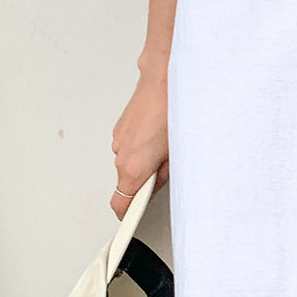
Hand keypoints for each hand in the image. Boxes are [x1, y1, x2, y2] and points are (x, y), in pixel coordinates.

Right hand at [109, 69, 169, 219]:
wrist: (165, 77)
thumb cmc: (173, 109)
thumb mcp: (178, 151)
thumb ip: (165, 175)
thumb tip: (159, 183)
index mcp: (133, 167)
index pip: (121, 204)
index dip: (129, 215)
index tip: (135, 219)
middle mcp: (120, 154)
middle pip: (127, 183)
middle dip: (145, 181)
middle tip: (167, 167)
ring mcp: (118, 138)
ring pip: (129, 162)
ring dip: (144, 160)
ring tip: (166, 143)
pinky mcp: (121, 126)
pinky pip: (130, 145)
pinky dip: (141, 145)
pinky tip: (158, 131)